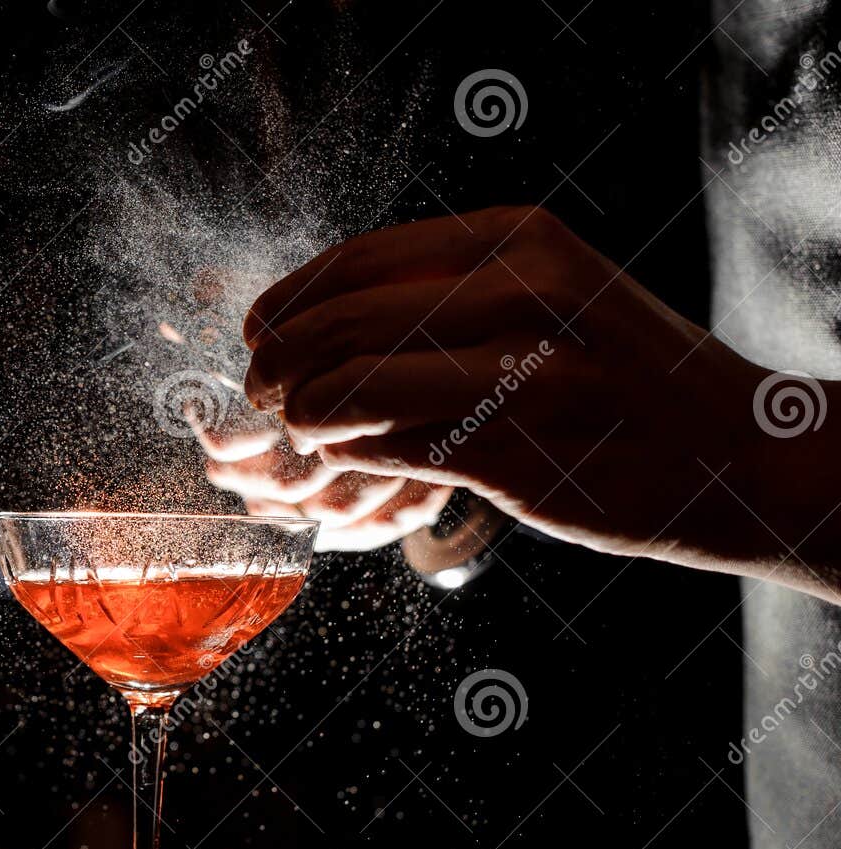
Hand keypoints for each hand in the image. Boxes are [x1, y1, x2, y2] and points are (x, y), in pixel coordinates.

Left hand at [242, 205, 840, 601]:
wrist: (739, 451)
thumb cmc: (624, 372)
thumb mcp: (553, 287)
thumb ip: (450, 289)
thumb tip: (317, 312)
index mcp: (518, 239)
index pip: (356, 261)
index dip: (287, 301)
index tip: (258, 331)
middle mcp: (516, 294)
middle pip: (339, 324)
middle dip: (277, 362)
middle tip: (262, 389)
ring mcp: (514, 376)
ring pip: (348, 391)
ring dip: (304, 415)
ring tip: (303, 425)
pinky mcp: (510, 455)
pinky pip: (386, 452)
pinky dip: (349, 458)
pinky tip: (349, 459)